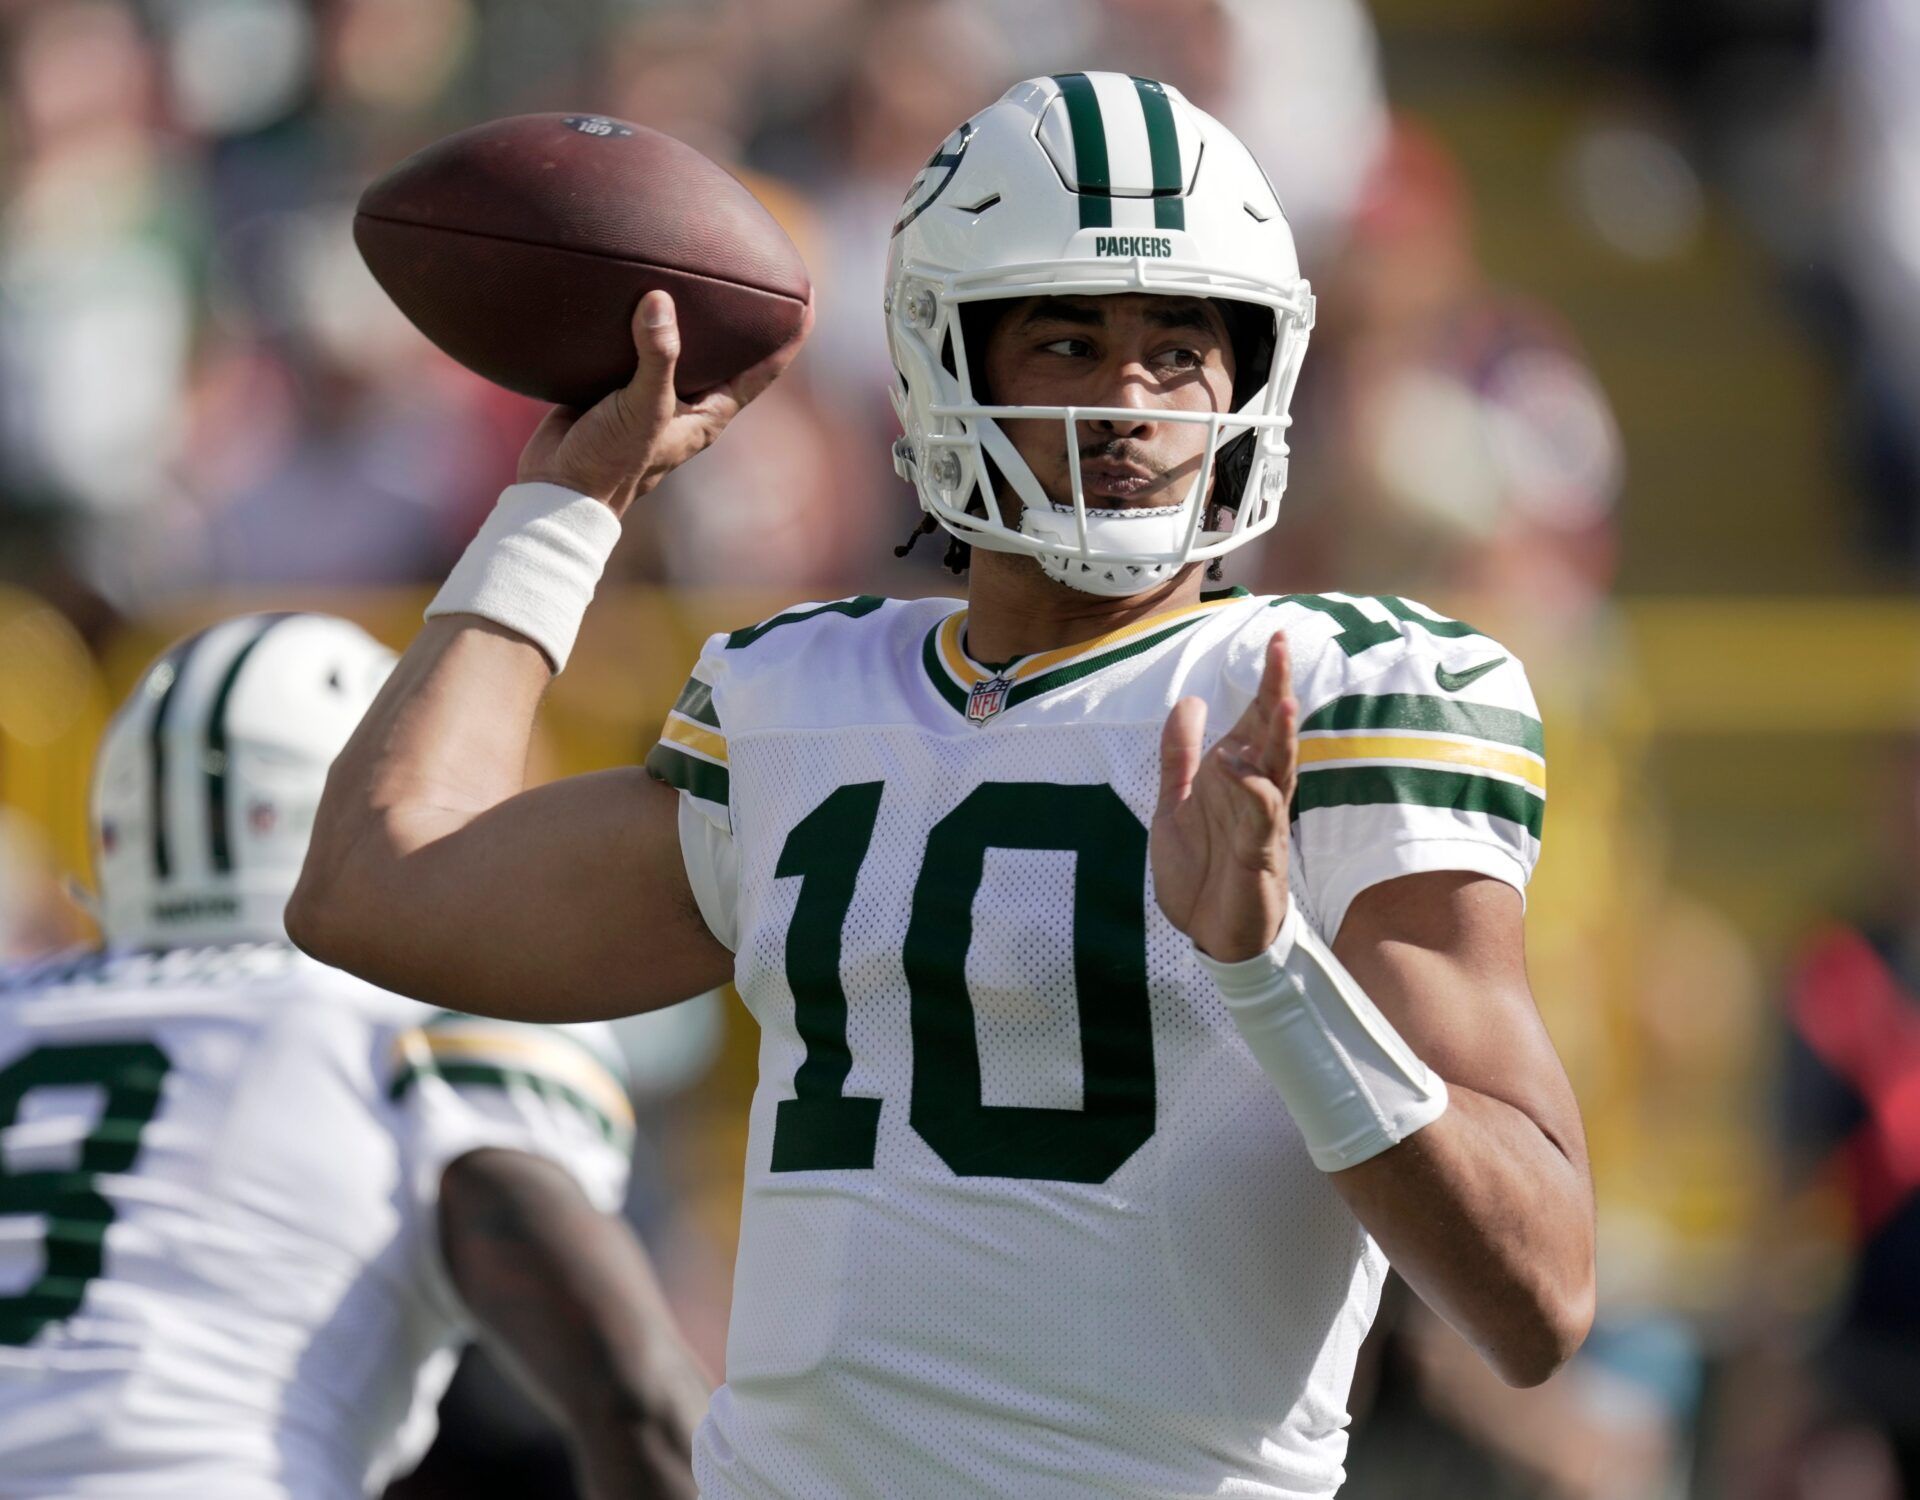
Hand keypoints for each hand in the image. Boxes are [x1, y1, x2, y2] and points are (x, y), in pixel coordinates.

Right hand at [517, 289, 812, 515]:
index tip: (808, 297)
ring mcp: (652, 391)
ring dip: (687, 311)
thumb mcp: (644, 408)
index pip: (762, 370)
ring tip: (697, 263)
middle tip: (755, 267)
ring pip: (679, 343)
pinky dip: (637, 318)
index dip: (789, 336)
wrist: (559, 489)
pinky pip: (634, 342)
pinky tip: (632, 285)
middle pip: (726, 350)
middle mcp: (687, 400)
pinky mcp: (615, 383)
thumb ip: (656, 357)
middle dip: (740, 314)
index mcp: (709, 411)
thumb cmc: (612, 460)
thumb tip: (659, 301)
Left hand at [1151, 632, 1296, 961]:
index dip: (1266, 682)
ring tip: (1280, 697)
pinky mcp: (1259, 852)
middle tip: (1281, 647)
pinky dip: (1250, 787)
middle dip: (1277, 691)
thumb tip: (1188, 702)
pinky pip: (1260, 813)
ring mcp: (1261, 821)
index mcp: (1236, 777)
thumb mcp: (1175, 804)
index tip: (1275, 639)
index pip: (1255, 721)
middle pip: (1273, 734)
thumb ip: (1179, 757)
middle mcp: (1256, 792)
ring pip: (1278, 768)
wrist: (1212, 934)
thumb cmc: (1203, 871)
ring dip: (1278, 734)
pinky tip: (1235, 764)